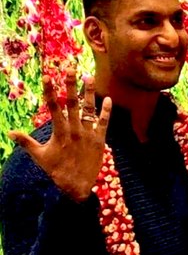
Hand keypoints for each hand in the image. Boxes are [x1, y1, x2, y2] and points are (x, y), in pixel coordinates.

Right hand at [8, 68, 112, 202]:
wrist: (77, 186)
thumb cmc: (57, 170)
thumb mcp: (39, 156)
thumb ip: (26, 142)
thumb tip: (10, 132)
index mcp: (59, 132)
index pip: (53, 107)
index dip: (50, 91)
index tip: (48, 76)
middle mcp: (75, 130)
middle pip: (72, 103)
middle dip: (71, 85)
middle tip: (71, 68)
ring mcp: (88, 134)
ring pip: (89, 110)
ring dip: (89, 93)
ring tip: (89, 77)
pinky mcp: (100, 140)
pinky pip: (104, 123)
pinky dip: (106, 111)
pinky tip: (108, 99)